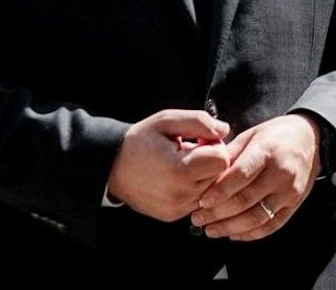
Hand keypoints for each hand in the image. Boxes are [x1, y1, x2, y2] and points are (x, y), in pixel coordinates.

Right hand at [105, 109, 232, 221]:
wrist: (111, 167)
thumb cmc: (140, 140)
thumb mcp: (167, 120)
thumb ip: (199, 121)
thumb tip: (225, 130)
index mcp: (178, 170)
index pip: (223, 160)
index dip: (215, 145)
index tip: (200, 139)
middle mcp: (179, 195)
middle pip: (220, 176)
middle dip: (212, 159)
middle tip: (192, 150)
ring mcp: (176, 208)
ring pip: (212, 190)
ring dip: (205, 174)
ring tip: (185, 163)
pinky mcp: (173, 216)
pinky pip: (199, 200)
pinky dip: (196, 187)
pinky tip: (180, 176)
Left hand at [190, 114, 320, 239]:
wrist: (311, 139)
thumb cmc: (275, 135)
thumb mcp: (251, 134)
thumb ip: (229, 155)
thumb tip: (204, 175)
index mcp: (268, 150)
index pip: (241, 175)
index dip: (219, 191)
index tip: (201, 201)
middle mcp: (282, 173)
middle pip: (246, 200)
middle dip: (217, 213)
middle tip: (197, 219)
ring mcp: (290, 191)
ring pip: (257, 218)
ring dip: (230, 228)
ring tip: (210, 230)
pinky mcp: (295, 204)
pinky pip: (271, 226)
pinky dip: (250, 234)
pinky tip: (232, 234)